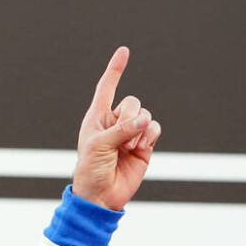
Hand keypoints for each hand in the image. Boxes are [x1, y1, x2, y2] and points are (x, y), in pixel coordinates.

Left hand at [72, 47, 161, 210]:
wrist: (101, 195)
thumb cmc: (90, 169)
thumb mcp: (98, 146)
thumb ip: (121, 130)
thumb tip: (146, 120)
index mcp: (96, 117)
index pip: (107, 88)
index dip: (116, 69)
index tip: (124, 51)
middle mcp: (115, 122)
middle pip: (132, 102)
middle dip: (129, 117)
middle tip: (119, 139)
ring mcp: (131, 132)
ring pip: (145, 115)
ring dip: (138, 132)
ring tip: (126, 149)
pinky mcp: (145, 143)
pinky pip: (155, 128)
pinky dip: (149, 137)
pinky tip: (138, 150)